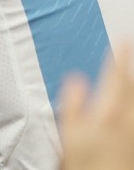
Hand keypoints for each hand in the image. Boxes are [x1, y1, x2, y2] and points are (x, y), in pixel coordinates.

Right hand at [59, 43, 133, 169]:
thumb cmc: (86, 164)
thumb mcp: (70, 133)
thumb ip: (73, 103)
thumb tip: (76, 78)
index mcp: (107, 112)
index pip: (116, 77)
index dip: (119, 57)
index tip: (123, 40)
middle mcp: (127, 119)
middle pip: (131, 87)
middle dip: (128, 69)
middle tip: (126, 52)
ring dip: (132, 85)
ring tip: (128, 75)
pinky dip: (132, 102)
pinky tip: (129, 102)